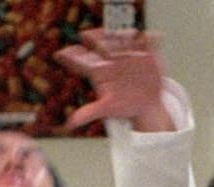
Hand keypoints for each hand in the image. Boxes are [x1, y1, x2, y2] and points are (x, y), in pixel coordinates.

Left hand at [54, 28, 173, 132]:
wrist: (146, 104)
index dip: (72, 56)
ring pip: (123, 37)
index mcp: (99, 69)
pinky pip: (147, 42)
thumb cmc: (123, 104)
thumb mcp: (107, 108)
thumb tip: (69, 126)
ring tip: (123, 34)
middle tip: (92, 37)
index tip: (62, 54)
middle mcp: (111, 56)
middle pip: (101, 43)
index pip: (82, 60)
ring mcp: (128, 52)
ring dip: (122, 34)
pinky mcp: (146, 52)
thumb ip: (88, 113)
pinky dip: (150, 38)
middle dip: (96, 39)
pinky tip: (151, 38)